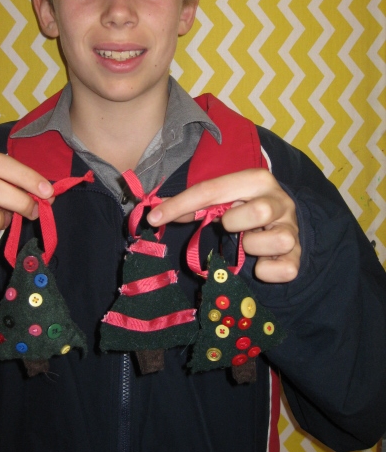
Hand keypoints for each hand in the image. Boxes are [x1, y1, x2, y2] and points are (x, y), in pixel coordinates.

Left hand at [146, 169, 300, 282]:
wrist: (281, 223)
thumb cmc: (242, 210)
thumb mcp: (221, 201)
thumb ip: (193, 206)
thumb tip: (157, 215)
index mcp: (256, 180)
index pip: (212, 189)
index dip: (180, 205)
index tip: (154, 218)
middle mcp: (279, 200)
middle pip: (260, 211)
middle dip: (236, 223)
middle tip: (229, 227)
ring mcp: (291, 228)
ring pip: (279, 240)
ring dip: (254, 247)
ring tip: (246, 244)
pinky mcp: (297, 255)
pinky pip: (285, 270)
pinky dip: (267, 271)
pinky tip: (260, 263)